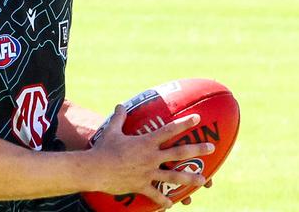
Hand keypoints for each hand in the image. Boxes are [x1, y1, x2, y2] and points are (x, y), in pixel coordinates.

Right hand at [89, 105, 214, 209]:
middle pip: (179, 153)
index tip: (197, 118)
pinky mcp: (141, 186)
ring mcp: (148, 173)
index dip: (184, 123)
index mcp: (146, 142)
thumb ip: (119, 118)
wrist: (96, 169)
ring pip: (174, 176)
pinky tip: (171, 204)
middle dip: (197, 149)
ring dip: (191, 178)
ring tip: (205, 181)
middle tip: (211, 147)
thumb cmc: (103, 148)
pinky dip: (164, 200)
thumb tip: (120, 105)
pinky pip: (156, 194)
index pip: (169, 130)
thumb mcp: (111, 131)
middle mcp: (151, 157)